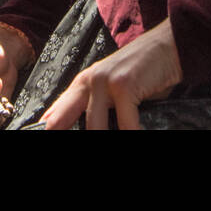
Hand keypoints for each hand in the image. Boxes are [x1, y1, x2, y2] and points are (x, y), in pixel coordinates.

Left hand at [41, 18, 182, 129]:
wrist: (165, 47)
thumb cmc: (141, 73)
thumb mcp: (111, 89)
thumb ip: (93, 108)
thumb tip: (66, 125)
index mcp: (80, 85)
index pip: (54, 117)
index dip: (50, 131)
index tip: (45, 141)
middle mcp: (87, 82)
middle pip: (63, 123)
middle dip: (78, 138)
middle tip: (70, 163)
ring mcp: (104, 83)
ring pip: (94, 129)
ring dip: (107, 137)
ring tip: (121, 136)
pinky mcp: (123, 86)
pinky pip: (125, 126)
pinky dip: (132, 134)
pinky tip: (138, 133)